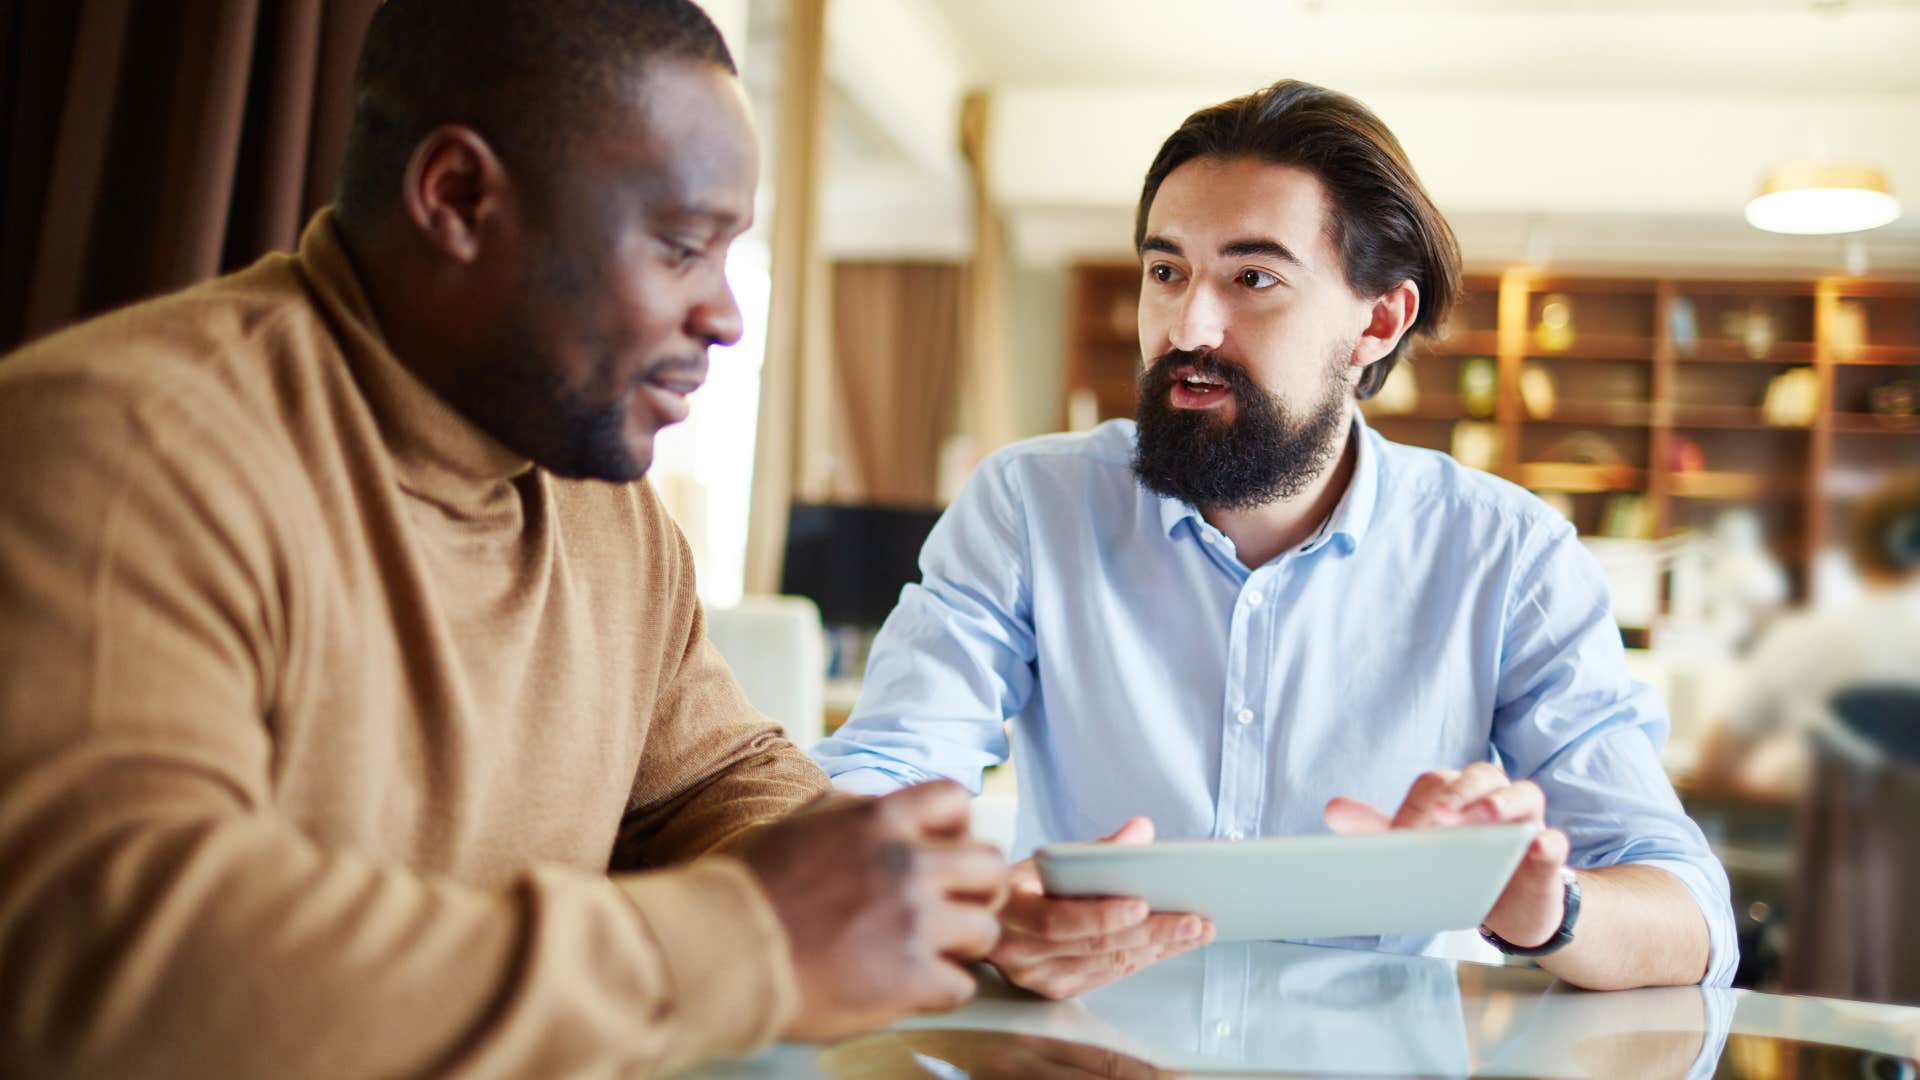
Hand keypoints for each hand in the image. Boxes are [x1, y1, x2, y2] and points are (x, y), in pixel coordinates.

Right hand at [737, 780, 1010, 1040]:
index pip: (955, 800)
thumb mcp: (801, 823)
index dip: (958, 829)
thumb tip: (875, 810)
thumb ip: (850, 814)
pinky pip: (963, 986)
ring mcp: (913, 920)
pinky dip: (942, 991)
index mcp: (877, 818)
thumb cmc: (746, 889)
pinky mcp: (910, 977)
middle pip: (989, 865)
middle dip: (976, 889)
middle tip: (953, 910)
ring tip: (928, 954)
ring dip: (961, 944)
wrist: (720, 950)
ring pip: (985, 929)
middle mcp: (905, 862)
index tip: (943, 854)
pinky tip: (912, 989)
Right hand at [988, 817, 1213, 998]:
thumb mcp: (1048, 860)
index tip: (1142, 904)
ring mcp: (1036, 976)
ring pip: (1106, 963)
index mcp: (1009, 909)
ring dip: (1157, 948)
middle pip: (1092, 946)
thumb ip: (1096, 849)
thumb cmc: (1022, 884)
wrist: (993, 918)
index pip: (1056, 920)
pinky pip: (1107, 975)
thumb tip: (1142, 831)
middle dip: (1150, 932)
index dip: (1100, 915)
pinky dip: (1143, 959)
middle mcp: (1017, 950)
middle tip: (1193, 919)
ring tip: (1195, 930)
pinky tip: (1170, 945)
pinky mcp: (1055, 989)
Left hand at [1323, 762, 1571, 949]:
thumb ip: (1379, 830)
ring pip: (1524, 794)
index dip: (1418, 806)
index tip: (1402, 834)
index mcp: (1458, 793)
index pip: (1437, 784)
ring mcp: (1526, 822)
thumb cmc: (1459, 869)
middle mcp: (1494, 798)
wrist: (1506, 907)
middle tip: (1441, 815)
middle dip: (1460, 792)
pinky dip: (1547, 842)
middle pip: (1481, 775)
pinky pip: (1554, 841)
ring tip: (1489, 816)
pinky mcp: (1548, 855)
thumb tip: (1332, 809)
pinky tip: (1537, 846)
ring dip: (1504, 801)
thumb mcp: (1418, 850)